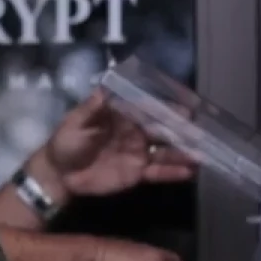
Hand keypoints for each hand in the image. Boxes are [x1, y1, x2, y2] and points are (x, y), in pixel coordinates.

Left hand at [43, 88, 198, 197]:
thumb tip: (106, 86)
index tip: (185, 110)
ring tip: (201, 156)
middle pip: (163, 130)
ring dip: (183, 153)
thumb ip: (93, 107)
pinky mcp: (138, 174)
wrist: (59, 174)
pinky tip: (190, 172)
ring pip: (166, 152)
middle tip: (201, 133)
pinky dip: (173, 173)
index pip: (149, 109)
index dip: (166, 109)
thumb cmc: (67, 141)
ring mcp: (139, 153)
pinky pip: (158, 172)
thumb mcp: (76, 122)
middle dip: (182, 131)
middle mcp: (137, 132)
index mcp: (124, 116)